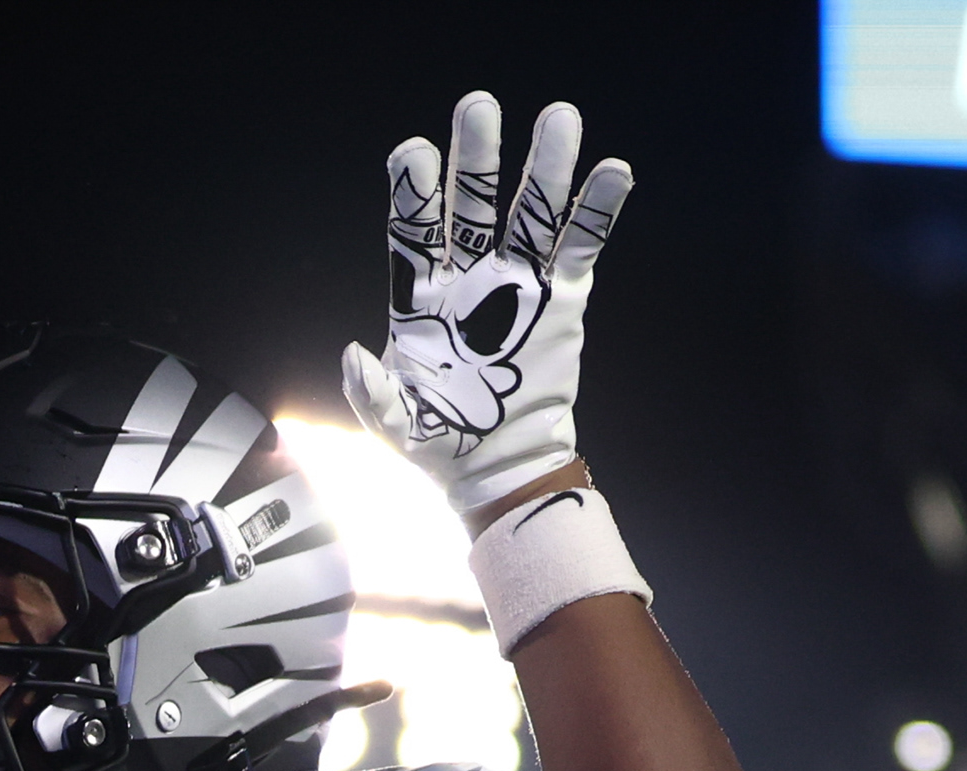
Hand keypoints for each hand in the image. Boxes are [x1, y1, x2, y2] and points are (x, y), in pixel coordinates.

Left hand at [341, 93, 631, 518]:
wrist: (499, 468)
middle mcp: (468, 279)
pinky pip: (581, 248)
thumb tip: (354, 355)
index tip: (416, 152)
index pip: (414, 231)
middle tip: (478, 106)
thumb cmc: (440, 444)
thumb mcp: (395, 426)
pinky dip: (597, 211)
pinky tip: (613, 172)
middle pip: (472, 204)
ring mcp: (516, 285)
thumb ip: (372, 394)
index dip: (415, 193)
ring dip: (546, 167)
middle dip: (476, 156)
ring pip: (531, 213)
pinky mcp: (561, 302)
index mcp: (421, 298)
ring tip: (560, 119)